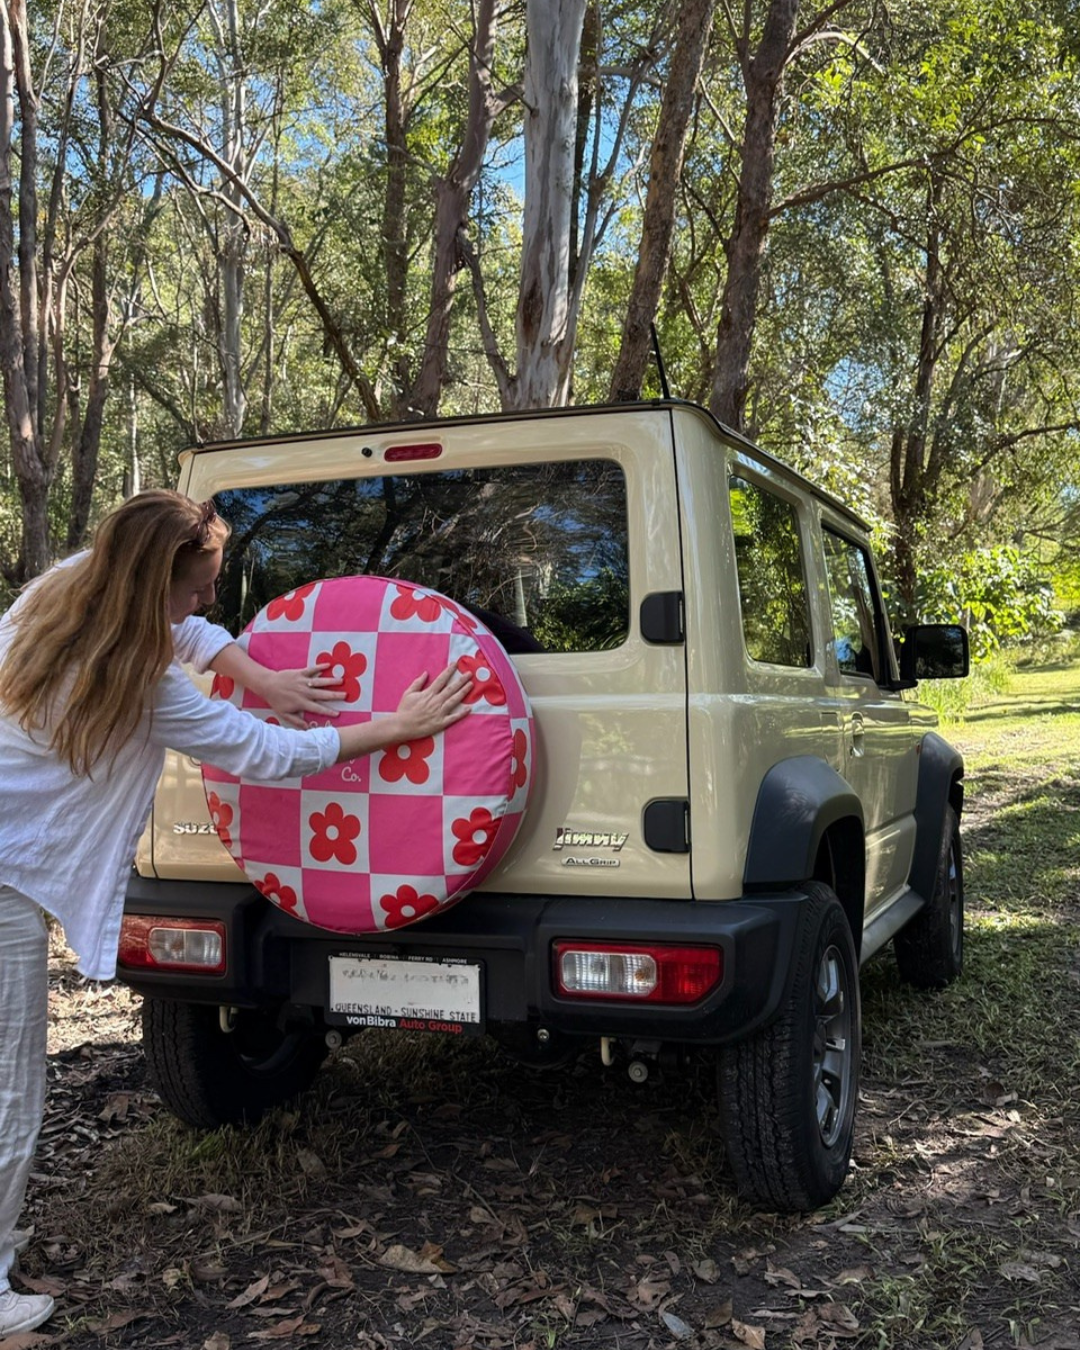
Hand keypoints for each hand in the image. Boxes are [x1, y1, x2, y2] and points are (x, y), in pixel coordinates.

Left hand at [261, 664, 341, 728]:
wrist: (267, 685)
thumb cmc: (276, 700)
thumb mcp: (284, 714)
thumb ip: (296, 721)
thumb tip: (307, 728)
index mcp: (302, 703)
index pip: (318, 708)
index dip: (328, 711)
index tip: (338, 713)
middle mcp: (305, 692)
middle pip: (323, 694)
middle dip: (335, 695)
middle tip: (346, 695)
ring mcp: (303, 682)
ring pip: (320, 681)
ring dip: (332, 681)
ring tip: (342, 681)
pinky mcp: (300, 672)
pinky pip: (312, 669)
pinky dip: (320, 667)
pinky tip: (329, 665)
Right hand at [332, 663, 471, 763]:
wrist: (402, 726)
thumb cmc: (404, 710)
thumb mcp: (408, 693)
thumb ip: (418, 683)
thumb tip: (426, 673)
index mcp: (428, 693)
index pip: (441, 679)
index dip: (449, 671)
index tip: (456, 664)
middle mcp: (436, 701)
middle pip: (451, 688)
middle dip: (461, 680)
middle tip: (470, 674)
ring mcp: (439, 712)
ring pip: (454, 700)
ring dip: (463, 692)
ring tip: (471, 685)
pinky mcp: (441, 723)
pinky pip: (454, 717)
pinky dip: (462, 713)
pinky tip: (469, 708)